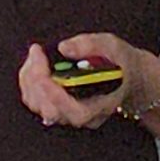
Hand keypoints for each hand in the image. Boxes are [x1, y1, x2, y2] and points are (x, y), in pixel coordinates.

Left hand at [17, 33, 159, 130]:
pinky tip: (35, 64)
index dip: (56, 95)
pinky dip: (30, 82)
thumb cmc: (122, 65)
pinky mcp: (58, 106)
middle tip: (37, 54)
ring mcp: (69, 113)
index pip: (76, 111)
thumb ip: (91, 45)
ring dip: (30, 80)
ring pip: (40, 106)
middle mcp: (83, 115)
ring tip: (36, 56)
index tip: (43, 72)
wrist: (130, 76)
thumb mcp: (113, 47)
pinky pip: (36, 101)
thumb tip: (64, 48)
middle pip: (51, 110)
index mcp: (101, 105)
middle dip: (37, 81)